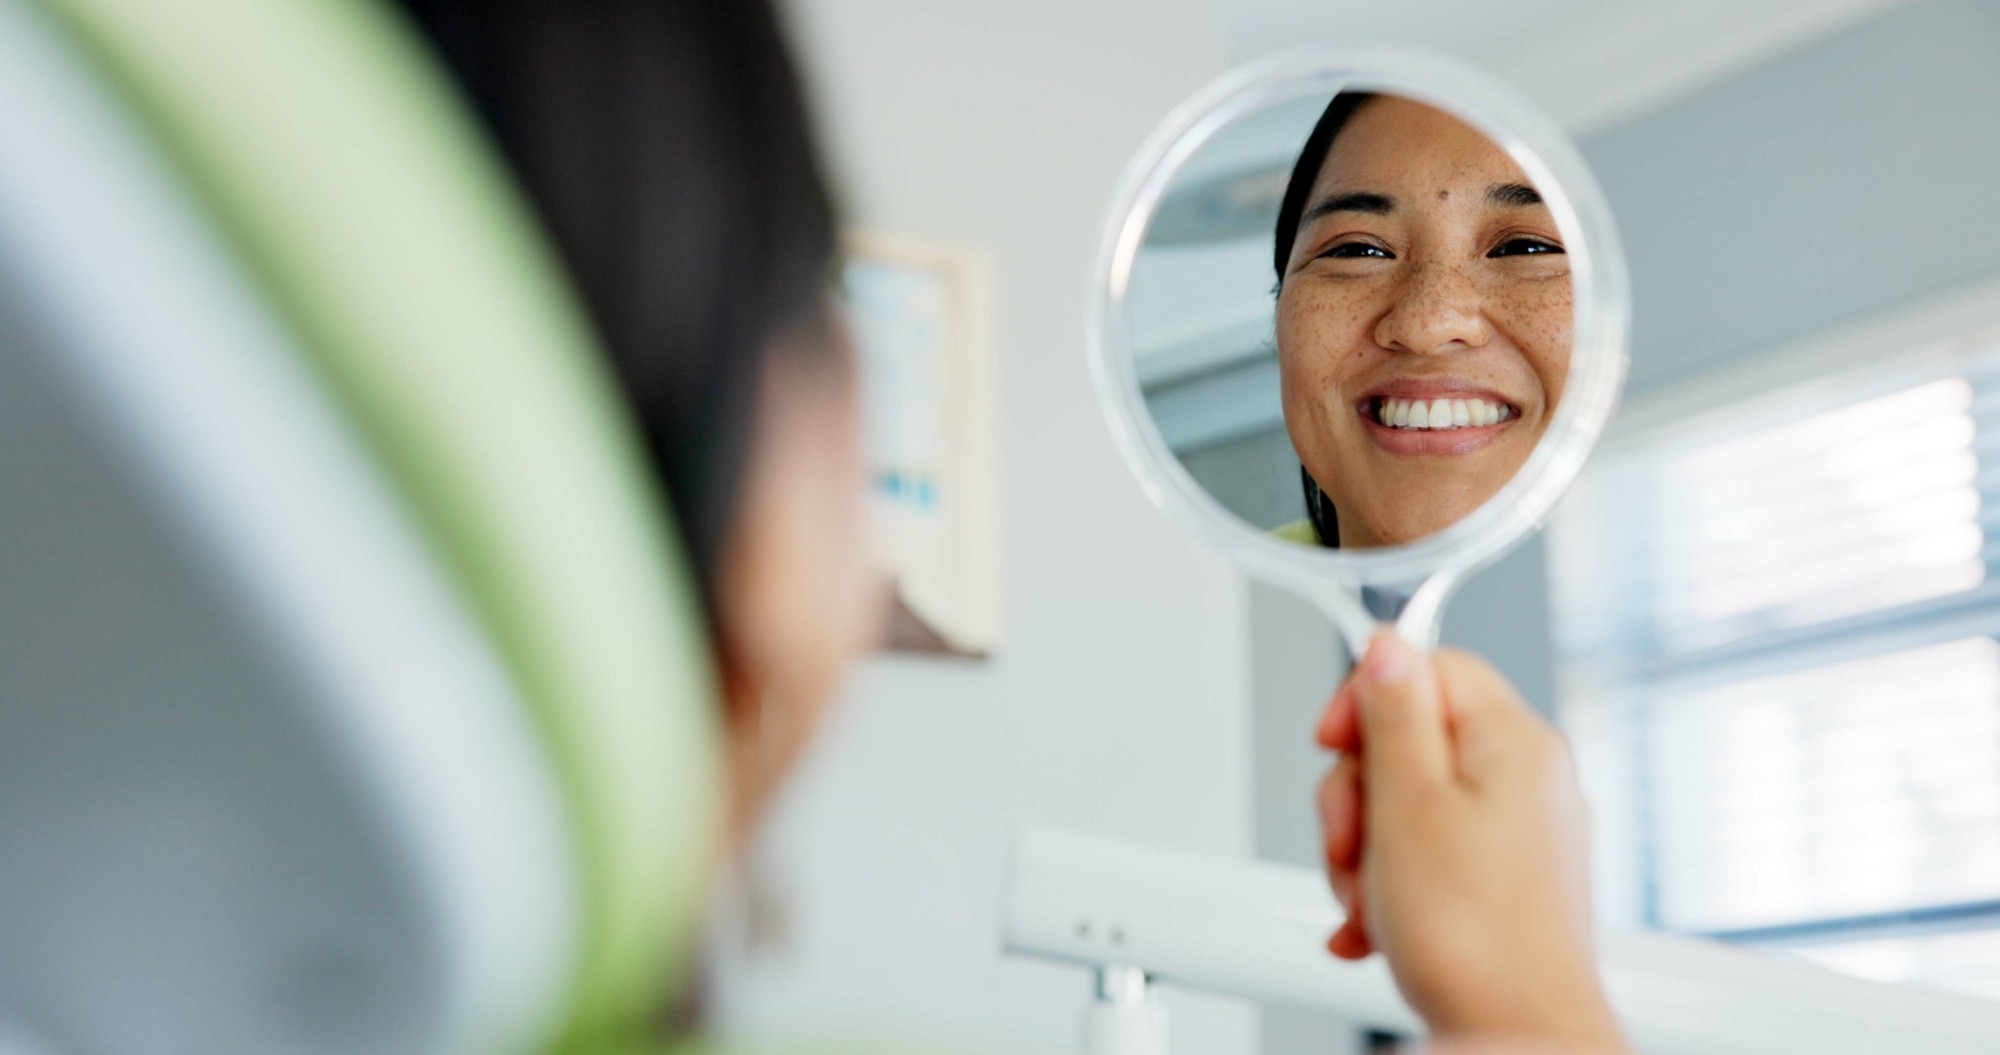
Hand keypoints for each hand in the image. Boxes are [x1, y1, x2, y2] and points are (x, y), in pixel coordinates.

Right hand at [1315, 632, 1622, 1051]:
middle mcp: (1529, 778)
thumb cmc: (1473, 937)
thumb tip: (1389, 642)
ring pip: (1408, 803)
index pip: (1429, 666)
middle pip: (1409, 739)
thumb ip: (1394, 713)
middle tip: (1352, 847)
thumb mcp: (1407, 803)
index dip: (1366, 700)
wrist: (1519, 1036)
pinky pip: (1429, 854)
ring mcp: (1520, 832)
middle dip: (1357, 797)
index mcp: (1514, 741)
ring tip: (1368, 902)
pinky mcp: (1505, 881)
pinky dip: (1391, 886)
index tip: (1332, 746)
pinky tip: (1374, 928)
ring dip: (1367, 853)